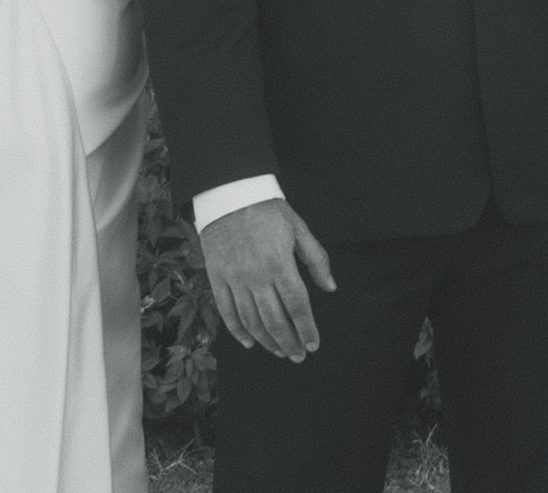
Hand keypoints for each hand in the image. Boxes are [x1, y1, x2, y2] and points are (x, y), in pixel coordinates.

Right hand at [198, 199, 335, 361]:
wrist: (229, 192)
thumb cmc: (267, 209)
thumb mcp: (298, 227)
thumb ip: (316, 258)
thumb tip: (330, 287)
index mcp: (279, 262)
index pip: (297, 305)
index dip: (306, 328)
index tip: (313, 344)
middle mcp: (256, 274)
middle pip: (275, 319)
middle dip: (289, 342)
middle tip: (298, 355)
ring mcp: (234, 277)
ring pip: (251, 320)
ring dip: (267, 341)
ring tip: (279, 351)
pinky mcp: (217, 276)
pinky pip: (226, 311)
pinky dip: (238, 331)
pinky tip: (250, 342)